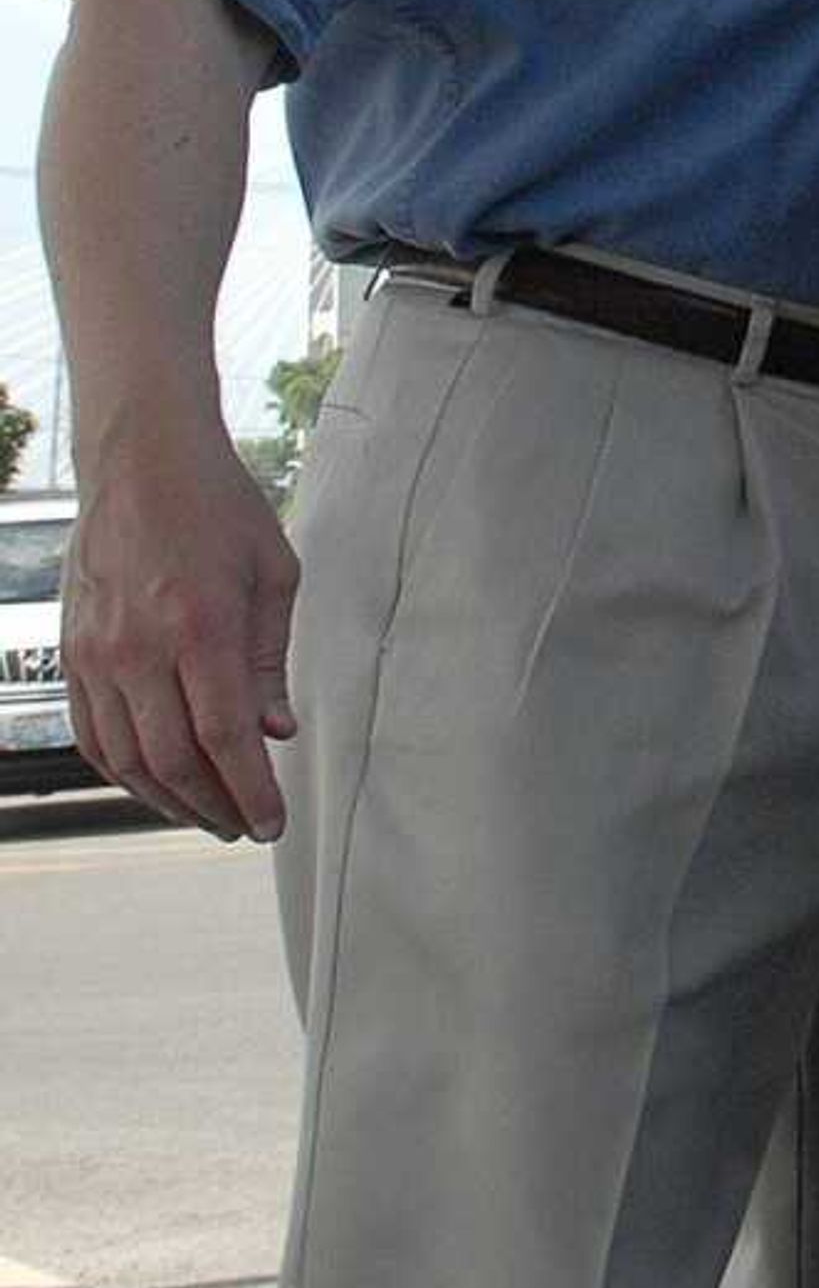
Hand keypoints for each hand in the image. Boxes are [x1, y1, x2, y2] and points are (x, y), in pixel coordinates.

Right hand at [63, 422, 300, 840]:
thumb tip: (277, 731)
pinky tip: (155, 782)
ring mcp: (96, 652)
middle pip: (172, 760)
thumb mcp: (273, 574)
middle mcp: (138, 647)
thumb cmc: (219, 508)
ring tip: (208, 815)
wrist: (141, 460)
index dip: (250, 790)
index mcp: (199, 626)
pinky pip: (92, 732)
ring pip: (126, 757)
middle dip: (214, 806)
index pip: (225, 737)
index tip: (272, 824)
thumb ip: (272, 658)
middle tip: (246, 827)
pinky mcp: (72, 651)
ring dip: (168, 799)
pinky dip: (123, 770)